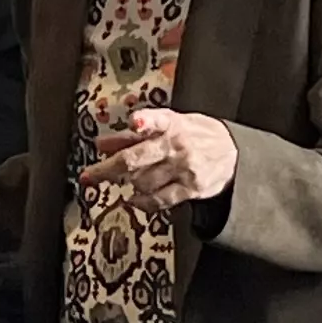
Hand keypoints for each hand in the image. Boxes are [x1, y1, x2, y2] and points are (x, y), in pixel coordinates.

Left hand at [86, 107, 238, 214]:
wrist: (232, 153)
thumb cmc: (193, 135)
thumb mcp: (168, 124)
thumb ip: (133, 134)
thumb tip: (102, 144)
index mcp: (171, 123)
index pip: (157, 119)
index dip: (145, 120)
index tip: (135, 122)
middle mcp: (176, 145)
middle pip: (136, 158)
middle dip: (108, 169)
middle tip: (89, 176)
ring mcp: (184, 168)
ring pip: (143, 182)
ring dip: (129, 183)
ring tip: (127, 180)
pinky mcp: (191, 188)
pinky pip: (159, 200)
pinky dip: (142, 202)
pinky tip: (134, 200)